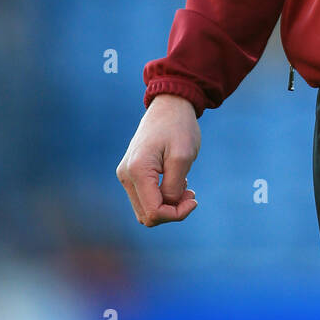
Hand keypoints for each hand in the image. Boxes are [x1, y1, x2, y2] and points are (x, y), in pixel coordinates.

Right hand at [116, 94, 200, 226]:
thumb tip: (167, 206)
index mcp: (137, 170)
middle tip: (191, 194)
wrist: (170, 104)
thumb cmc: (179, 127)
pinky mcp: (131, 172)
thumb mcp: (183, 157)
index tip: (194, 199)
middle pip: (146, 216)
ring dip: (167, 206)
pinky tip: (176, 182)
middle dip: (171, 211)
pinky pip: (145, 197)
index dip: (176, 214)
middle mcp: (125, 175)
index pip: (153, 212)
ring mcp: (126, 174)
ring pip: (144, 209)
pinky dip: (161, 198)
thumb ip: (174, 187)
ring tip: (185, 187)